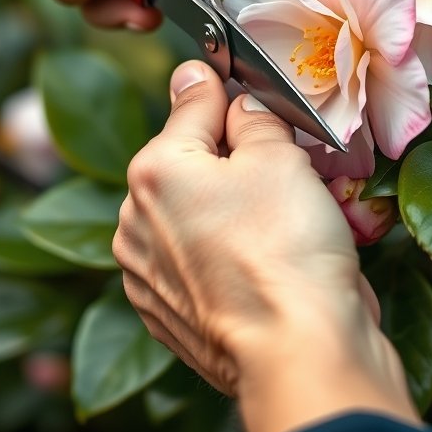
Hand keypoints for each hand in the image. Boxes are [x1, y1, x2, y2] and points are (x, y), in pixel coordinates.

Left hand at [114, 61, 420, 431]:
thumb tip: (237, 104)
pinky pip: (196, 261)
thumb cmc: (287, 251)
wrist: (297, 354)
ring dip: (228, 207)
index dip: (226, 87)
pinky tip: (263, 262)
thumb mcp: (280, 157)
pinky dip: (223, 254)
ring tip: (280, 222)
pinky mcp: (166, 313)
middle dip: (232, 156)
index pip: (192, 100)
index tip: (237, 78)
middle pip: (189, 161)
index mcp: (154, 170)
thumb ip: (252, 117)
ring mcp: (145, 272)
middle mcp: (135, 220)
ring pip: (193, 213)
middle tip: (284, 166)